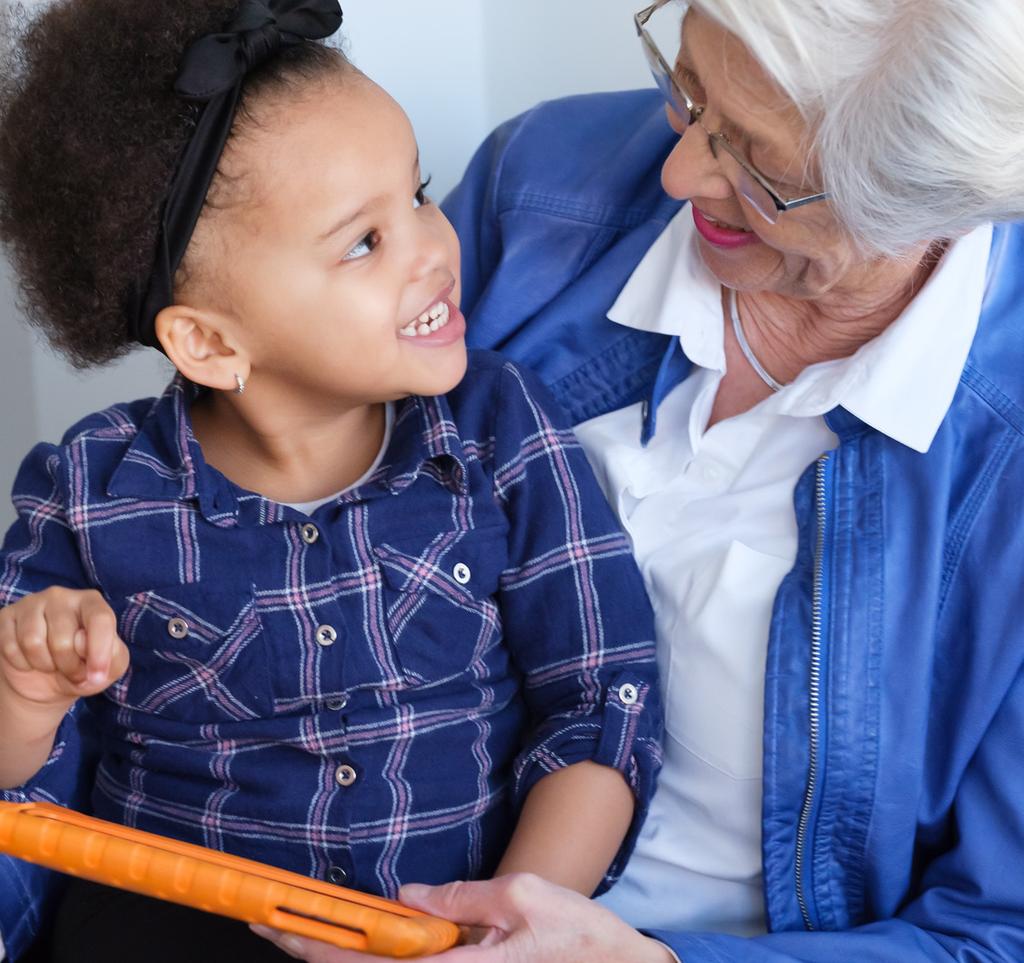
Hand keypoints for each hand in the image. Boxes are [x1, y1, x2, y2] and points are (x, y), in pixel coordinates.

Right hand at [0, 587, 128, 707]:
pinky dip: (21, 663)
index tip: (97, 676)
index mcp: (92, 602)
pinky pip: (9, 646)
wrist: (46, 677)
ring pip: (32, 642)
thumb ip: (112, 657)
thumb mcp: (110, 666)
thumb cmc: (85, 665)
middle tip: (70, 670)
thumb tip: (86, 649)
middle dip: (68, 666)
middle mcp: (61, 596)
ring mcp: (31, 603)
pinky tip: (30, 659)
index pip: (100, 620)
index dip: (99, 651)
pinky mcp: (6, 615)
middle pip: (62, 639)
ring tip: (51, 664)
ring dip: (43, 664)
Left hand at [251, 874, 676, 962]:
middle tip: (271, 925)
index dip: (318, 947)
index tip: (278, 928)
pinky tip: (365, 942)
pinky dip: (380, 960)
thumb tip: (407, 897)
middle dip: (314, 953)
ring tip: (302, 932)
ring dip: (343, 958)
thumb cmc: (580, 939)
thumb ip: (460, 899)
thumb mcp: (522, 899)